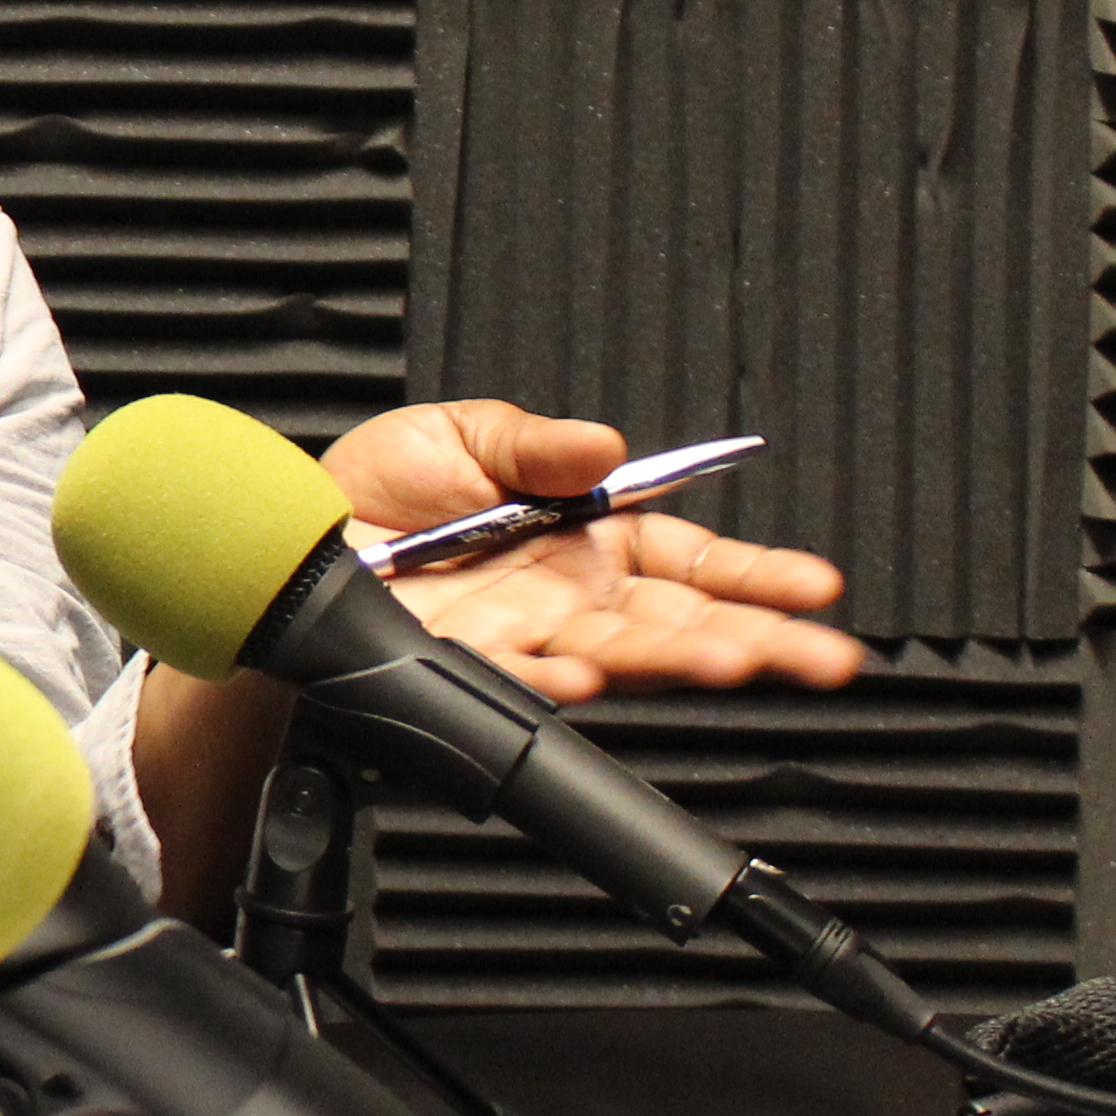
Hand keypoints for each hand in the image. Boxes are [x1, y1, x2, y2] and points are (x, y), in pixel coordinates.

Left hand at [321, 400, 863, 704]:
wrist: (291, 535)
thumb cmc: (381, 488)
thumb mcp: (468, 435)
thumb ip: (539, 444)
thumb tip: (606, 443)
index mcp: (590, 539)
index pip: (696, 560)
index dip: (758, 574)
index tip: (818, 587)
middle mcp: (573, 598)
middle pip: (685, 623)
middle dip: (760, 639)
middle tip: (824, 656)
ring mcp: (527, 636)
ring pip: (623, 657)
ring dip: (681, 662)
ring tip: (740, 662)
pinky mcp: (467, 663)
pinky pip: (519, 678)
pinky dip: (555, 680)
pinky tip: (593, 678)